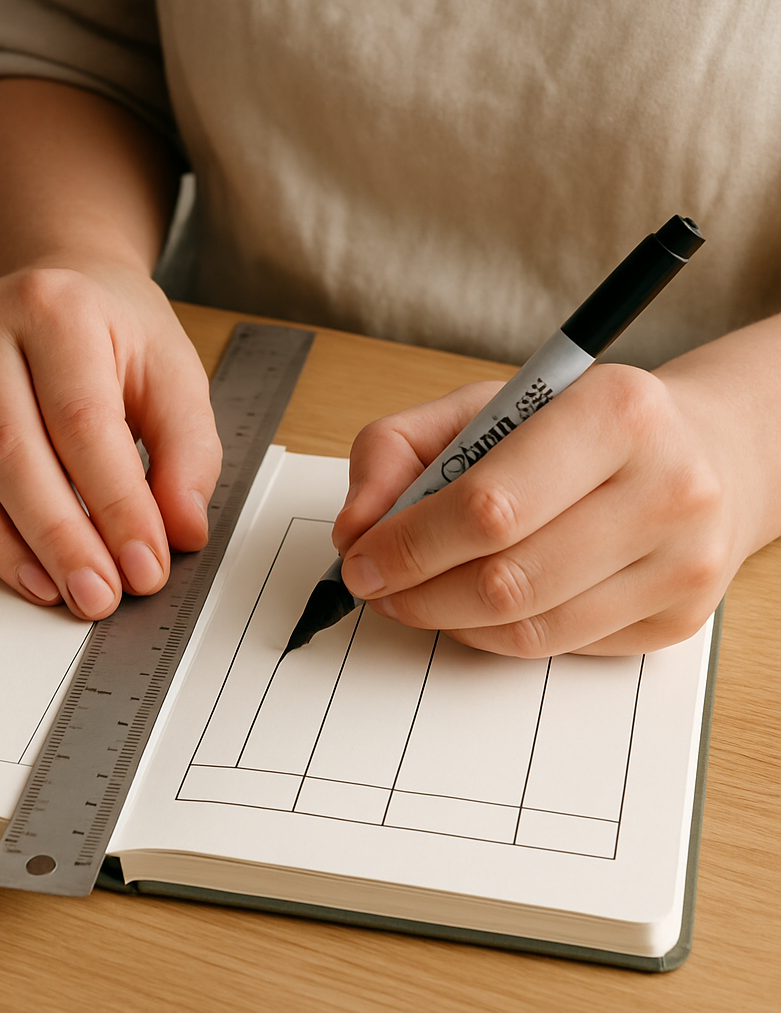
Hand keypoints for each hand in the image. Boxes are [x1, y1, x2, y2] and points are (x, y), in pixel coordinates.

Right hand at [0, 262, 221, 619]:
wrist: (62, 291)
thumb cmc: (118, 334)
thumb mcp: (176, 377)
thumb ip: (189, 454)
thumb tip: (181, 531)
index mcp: (57, 309)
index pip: (83, 422)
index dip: (115, 505)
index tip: (145, 566)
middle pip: (10, 452)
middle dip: (59, 538)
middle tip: (98, 595)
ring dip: (5, 548)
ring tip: (57, 591)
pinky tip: (17, 567)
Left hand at [332, 364, 749, 655]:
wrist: (699, 454)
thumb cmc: (574, 427)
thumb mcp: (481, 406)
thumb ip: (397, 450)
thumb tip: (354, 528)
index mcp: (614, 413)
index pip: (488, 506)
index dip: (408, 544)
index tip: (360, 558)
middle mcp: (666, 489)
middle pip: (506, 580)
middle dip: (418, 592)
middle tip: (378, 585)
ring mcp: (681, 563)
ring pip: (529, 629)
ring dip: (448, 620)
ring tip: (416, 595)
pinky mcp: (677, 619)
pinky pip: (557, 648)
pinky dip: (494, 636)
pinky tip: (475, 605)